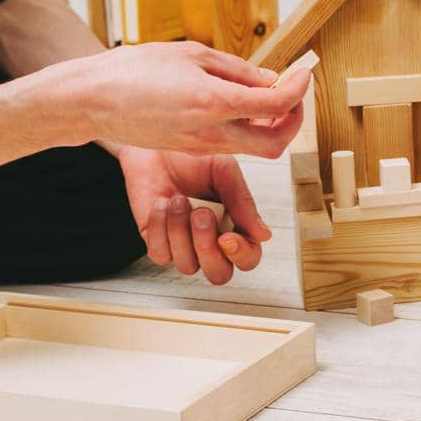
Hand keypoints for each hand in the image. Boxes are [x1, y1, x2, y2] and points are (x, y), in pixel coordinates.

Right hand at [51, 42, 309, 156]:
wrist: (88, 100)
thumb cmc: (132, 70)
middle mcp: (211, 133)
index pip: (277, 106)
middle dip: (293, 121)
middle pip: (275, 145)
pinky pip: (230, 143)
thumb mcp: (190, 54)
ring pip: (254, 148)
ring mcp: (200, 146)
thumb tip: (270, 79)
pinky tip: (237, 102)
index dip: (299, 89)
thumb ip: (236, 69)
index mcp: (214, 103)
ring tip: (265, 95)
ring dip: (270, 125)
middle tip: (293, 96)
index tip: (304, 73)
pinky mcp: (189, 149)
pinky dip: (245, 126)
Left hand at [117, 148, 272, 284]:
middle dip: (207, 248)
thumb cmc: (193, 157)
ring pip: (187, 266)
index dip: (241, 255)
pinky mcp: (156, 242)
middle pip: (219, 274)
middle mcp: (211, 242)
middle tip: (201, 213)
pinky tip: (162, 203)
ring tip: (179, 199)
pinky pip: (160, 254)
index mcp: (236, 226)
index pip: (248, 259)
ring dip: (181, 231)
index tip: (227, 236)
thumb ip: (243, 203)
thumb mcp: (225, 172)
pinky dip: (160, 227)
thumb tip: (265, 235)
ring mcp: (183, 245)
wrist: (155, 145)